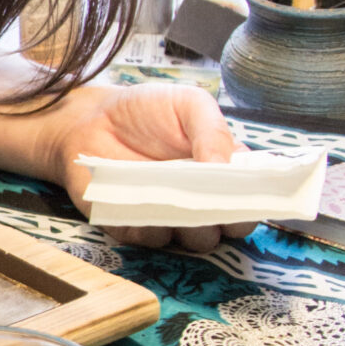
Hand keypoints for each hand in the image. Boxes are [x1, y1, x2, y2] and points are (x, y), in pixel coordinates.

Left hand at [46, 81, 249, 252]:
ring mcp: (169, 217)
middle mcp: (200, 201)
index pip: (251, 201)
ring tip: (168, 193)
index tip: (242, 191)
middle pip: (228, 228)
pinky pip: (150, 240)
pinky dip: (147, 223)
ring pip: (193, 241)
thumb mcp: (188, 104)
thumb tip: (228, 166)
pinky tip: (135, 199)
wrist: (92, 120)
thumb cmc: (147, 110)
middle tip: (206, 196)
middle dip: (223, 218)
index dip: (253, 201)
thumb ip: (213, 131)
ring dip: (187, 223)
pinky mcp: (135, 227)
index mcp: (222, 173)